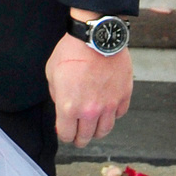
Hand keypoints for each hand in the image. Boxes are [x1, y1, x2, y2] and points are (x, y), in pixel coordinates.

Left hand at [46, 27, 134, 148]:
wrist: (96, 36)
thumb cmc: (72, 51)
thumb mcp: (52, 74)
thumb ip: (57, 96)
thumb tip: (62, 107)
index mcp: (69, 107)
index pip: (66, 135)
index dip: (64, 135)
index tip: (65, 132)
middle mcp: (90, 110)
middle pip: (86, 137)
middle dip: (80, 138)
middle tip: (78, 136)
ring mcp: (109, 105)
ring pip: (104, 130)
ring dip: (97, 131)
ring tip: (93, 127)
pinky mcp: (123, 96)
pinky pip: (119, 114)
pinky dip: (113, 115)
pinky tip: (107, 109)